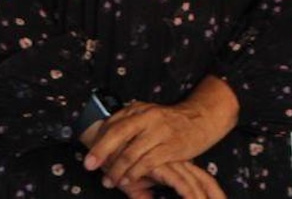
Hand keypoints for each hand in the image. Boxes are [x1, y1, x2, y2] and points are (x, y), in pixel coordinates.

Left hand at [84, 77, 238, 191]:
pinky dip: (134, 174)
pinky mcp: (171, 146)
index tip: (89, 158)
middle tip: (89, 166)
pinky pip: (147, 163)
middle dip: (101, 151)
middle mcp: (148, 117)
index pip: (112, 124)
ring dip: (116, 170)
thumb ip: (128, 126)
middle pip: (118, 133)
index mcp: (139, 109)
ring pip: (131, 152)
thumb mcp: (147, 117)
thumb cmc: (169, 123)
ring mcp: (160, 131)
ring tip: (109, 181)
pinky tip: (128, 181)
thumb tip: (101, 143)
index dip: (98, 142)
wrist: (202, 119)